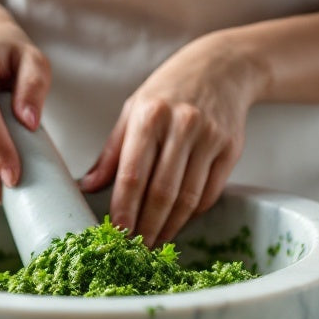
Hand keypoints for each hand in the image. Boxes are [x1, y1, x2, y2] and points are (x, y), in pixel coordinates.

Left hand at [80, 31, 258, 246]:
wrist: (221, 68)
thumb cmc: (169, 91)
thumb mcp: (134, 110)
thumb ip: (112, 151)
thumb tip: (88, 186)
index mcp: (149, 116)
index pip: (133, 174)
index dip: (124, 210)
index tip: (116, 234)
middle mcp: (181, 126)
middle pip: (162, 192)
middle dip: (147, 227)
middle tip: (134, 250)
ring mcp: (209, 138)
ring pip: (188, 197)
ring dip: (170, 227)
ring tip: (154, 242)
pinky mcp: (230, 149)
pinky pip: (209, 193)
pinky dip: (192, 213)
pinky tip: (178, 222)